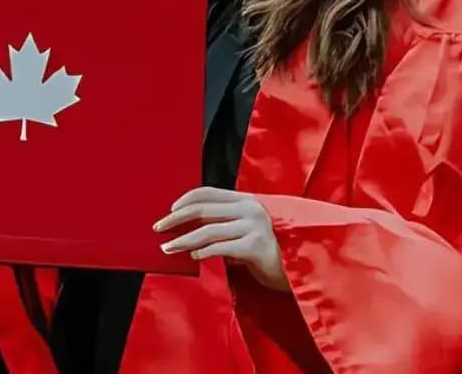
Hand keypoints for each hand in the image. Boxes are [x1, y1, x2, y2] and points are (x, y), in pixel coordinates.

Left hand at [155, 186, 284, 289]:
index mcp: (246, 201)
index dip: (185, 199)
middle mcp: (250, 209)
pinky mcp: (256, 246)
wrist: (302, 271)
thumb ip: (225, 226)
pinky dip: (204, 252)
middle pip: (202, 209)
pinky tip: (193, 256)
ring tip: (168, 247)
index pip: (208, 192)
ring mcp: (254, 227)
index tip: (169, 209)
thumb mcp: (248, 232)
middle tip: (159, 228)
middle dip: (176, 219)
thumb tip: (190, 229)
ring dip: (183, 239)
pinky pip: (221, 248)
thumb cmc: (271, 252)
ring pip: (207, 230)